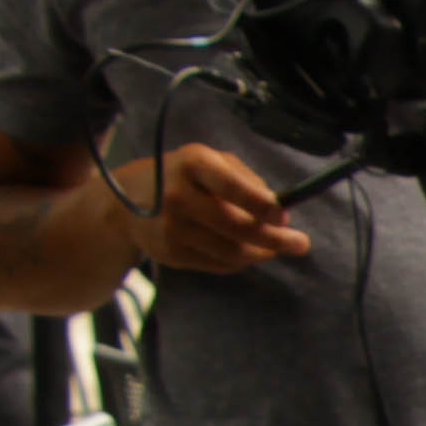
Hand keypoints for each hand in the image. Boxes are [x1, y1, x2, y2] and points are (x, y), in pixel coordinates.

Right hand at [109, 143, 307, 277]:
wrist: (125, 202)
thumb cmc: (181, 176)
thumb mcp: (208, 161)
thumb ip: (244, 178)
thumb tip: (278, 208)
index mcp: (192, 164)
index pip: (230, 186)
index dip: (260, 203)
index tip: (284, 214)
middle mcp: (178, 196)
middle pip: (236, 227)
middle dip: (274, 238)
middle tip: (300, 243)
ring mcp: (172, 228)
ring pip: (231, 252)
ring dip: (262, 253)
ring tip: (277, 248)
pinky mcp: (170, 253)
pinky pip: (218, 264)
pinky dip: (240, 261)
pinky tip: (249, 252)